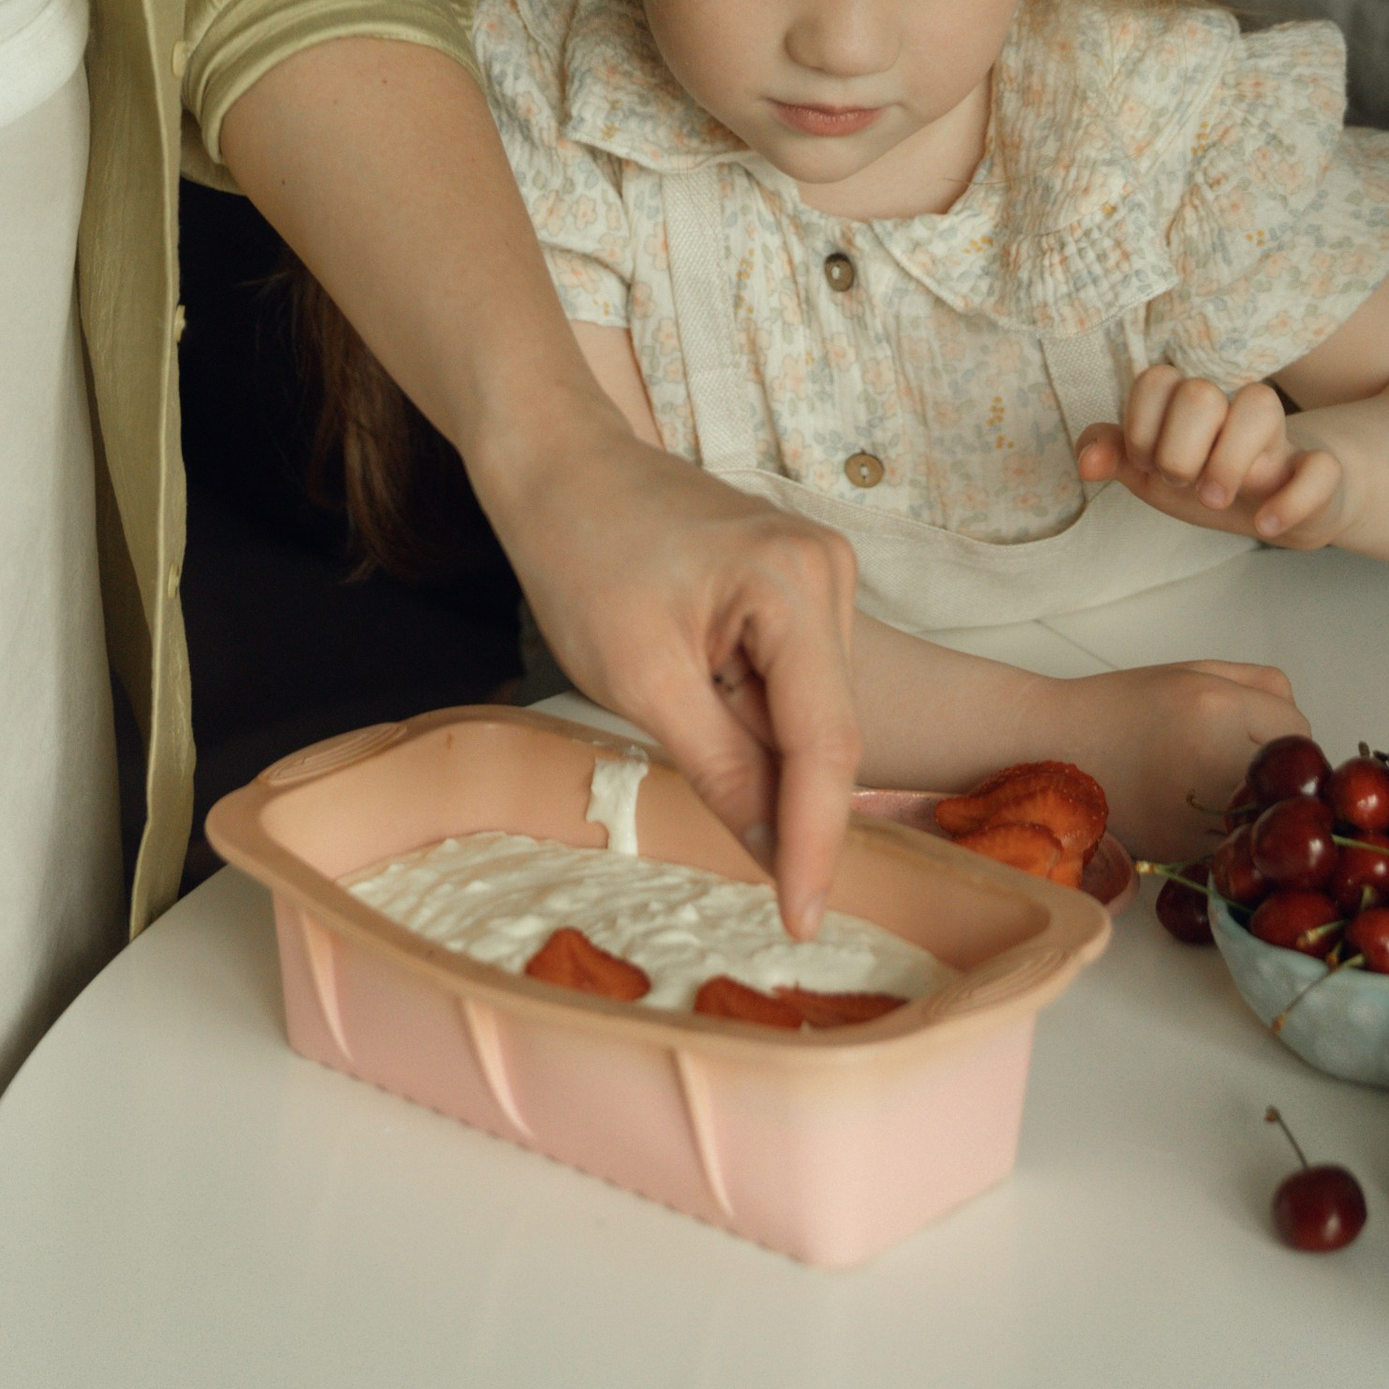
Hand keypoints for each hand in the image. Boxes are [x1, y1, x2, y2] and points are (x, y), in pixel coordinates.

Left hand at [486, 411, 861, 937]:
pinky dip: (754, 721)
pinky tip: (700, 703)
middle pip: (828, 730)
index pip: (827, 745)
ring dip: (762, 754)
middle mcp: (829, 573)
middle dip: (786, 800)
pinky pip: (792, 683)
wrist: (558, 462)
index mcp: (797, 584)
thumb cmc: (583, 554)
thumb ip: (722, 771)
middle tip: (726, 848)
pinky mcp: (796, 586)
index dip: (817, 844)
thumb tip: (777, 861)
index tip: (804, 926)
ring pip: (812, 713)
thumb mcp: (641, 679)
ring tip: (676, 713)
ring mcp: (818, 575)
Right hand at [1061, 656, 1309, 861]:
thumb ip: (1257, 685)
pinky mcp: (1183, 851)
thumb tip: (1298, 726)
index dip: (1283, 729)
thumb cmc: (1124, 703)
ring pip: (1268, 818)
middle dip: (1279, 770)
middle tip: (1242, 756)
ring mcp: (1198, 815)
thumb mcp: (1193, 672)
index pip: (1297, 729)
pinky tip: (1202, 810)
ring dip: (1260, 805)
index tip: (1258, 729)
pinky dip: (1231, 831)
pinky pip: (1235, 842)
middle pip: (1292, 779)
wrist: (1054, 745)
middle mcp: (1213, 762)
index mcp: (1216, 708)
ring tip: (1220, 783)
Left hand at [1075, 367, 1350, 549]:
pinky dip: (1290, 501)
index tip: (1147, 464)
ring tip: (1214, 500)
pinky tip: (1265, 525)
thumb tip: (1086, 463)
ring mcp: (1279, 440)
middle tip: (1182, 483)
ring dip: (1229, 461)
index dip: (1140, 426)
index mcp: (1188, 405)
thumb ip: (1114, 454)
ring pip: (1260, 405)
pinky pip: (1320, 468)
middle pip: (1199, 392)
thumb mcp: (1154, 471)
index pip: (1155, 379)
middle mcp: (1232, 411)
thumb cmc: (1206, 480)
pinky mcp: (1319, 472)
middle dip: (1178, 448)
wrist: (1277, 511)